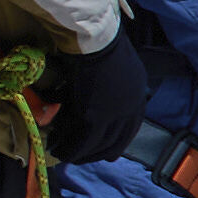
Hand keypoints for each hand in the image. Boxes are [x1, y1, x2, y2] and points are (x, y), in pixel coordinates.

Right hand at [45, 34, 152, 165]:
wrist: (95, 40)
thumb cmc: (102, 46)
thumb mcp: (118, 69)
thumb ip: (114, 89)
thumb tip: (96, 103)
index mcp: (139, 97)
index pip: (130, 129)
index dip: (116, 142)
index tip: (106, 151)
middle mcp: (131, 110)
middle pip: (115, 142)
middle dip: (97, 153)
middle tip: (81, 157)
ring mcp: (115, 116)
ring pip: (97, 145)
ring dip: (79, 154)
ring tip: (64, 154)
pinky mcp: (96, 118)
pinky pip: (82, 142)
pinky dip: (70, 149)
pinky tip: (58, 150)